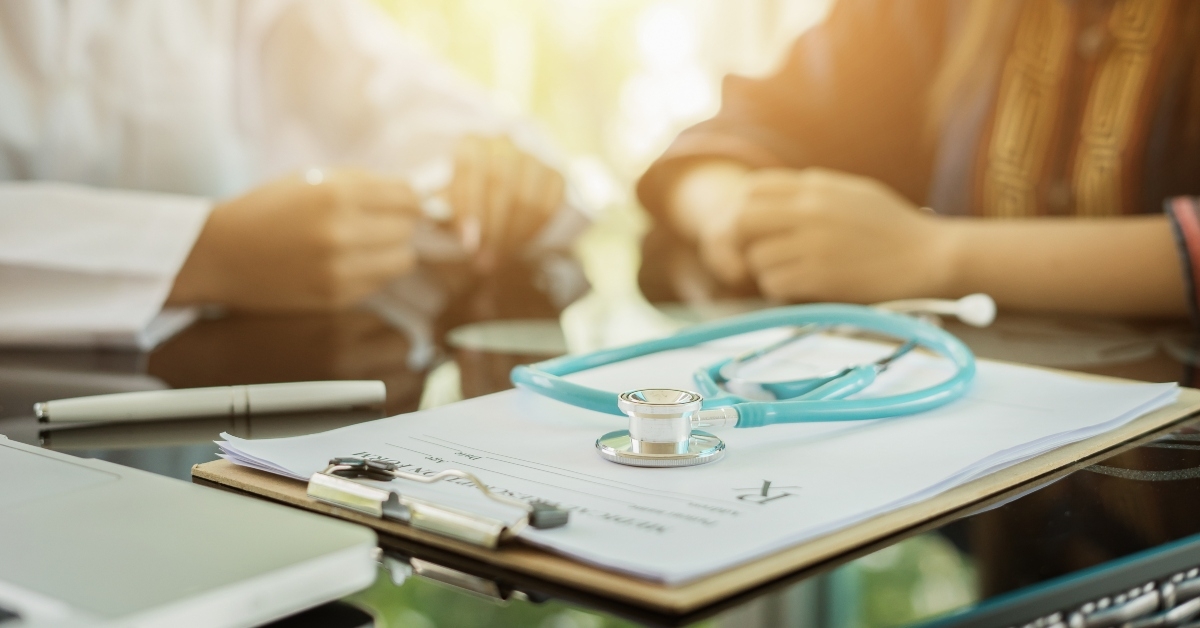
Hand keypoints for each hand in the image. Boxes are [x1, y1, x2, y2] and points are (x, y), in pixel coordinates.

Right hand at [170, 169, 419, 310]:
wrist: (219, 254)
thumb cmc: (268, 210)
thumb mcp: (312, 179)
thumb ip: (364, 183)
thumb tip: (415, 194)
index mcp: (336, 193)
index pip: (408, 197)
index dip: (408, 200)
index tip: (399, 203)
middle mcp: (341, 231)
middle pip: (408, 228)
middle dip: (397, 224)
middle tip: (375, 224)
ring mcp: (339, 268)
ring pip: (403, 259)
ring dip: (391, 251)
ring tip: (365, 245)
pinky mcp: (336, 297)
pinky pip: (380, 282)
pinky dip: (372, 272)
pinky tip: (347, 264)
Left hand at [448, 135, 564, 270]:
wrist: (495, 188)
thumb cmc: (464, 198)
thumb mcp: (446, 200)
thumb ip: (441, 209)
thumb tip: (433, 219)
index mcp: (472, 144)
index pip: (471, 169)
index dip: (470, 208)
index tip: (468, 242)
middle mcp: (504, 145)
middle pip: (502, 186)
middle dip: (492, 230)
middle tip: (482, 262)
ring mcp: (533, 159)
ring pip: (528, 199)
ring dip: (512, 236)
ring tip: (498, 259)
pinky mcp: (554, 174)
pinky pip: (549, 205)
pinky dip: (533, 231)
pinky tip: (518, 247)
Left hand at [714, 168, 955, 302]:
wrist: (931, 256)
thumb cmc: (894, 228)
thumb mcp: (852, 192)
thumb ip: (812, 192)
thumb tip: (772, 198)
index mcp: (816, 186)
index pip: (752, 188)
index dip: (742, 209)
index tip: (750, 229)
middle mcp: (809, 210)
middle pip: (742, 219)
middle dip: (738, 241)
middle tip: (749, 258)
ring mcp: (813, 243)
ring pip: (756, 257)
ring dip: (764, 271)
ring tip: (791, 273)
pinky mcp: (820, 277)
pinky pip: (774, 284)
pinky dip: (780, 290)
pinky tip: (801, 288)